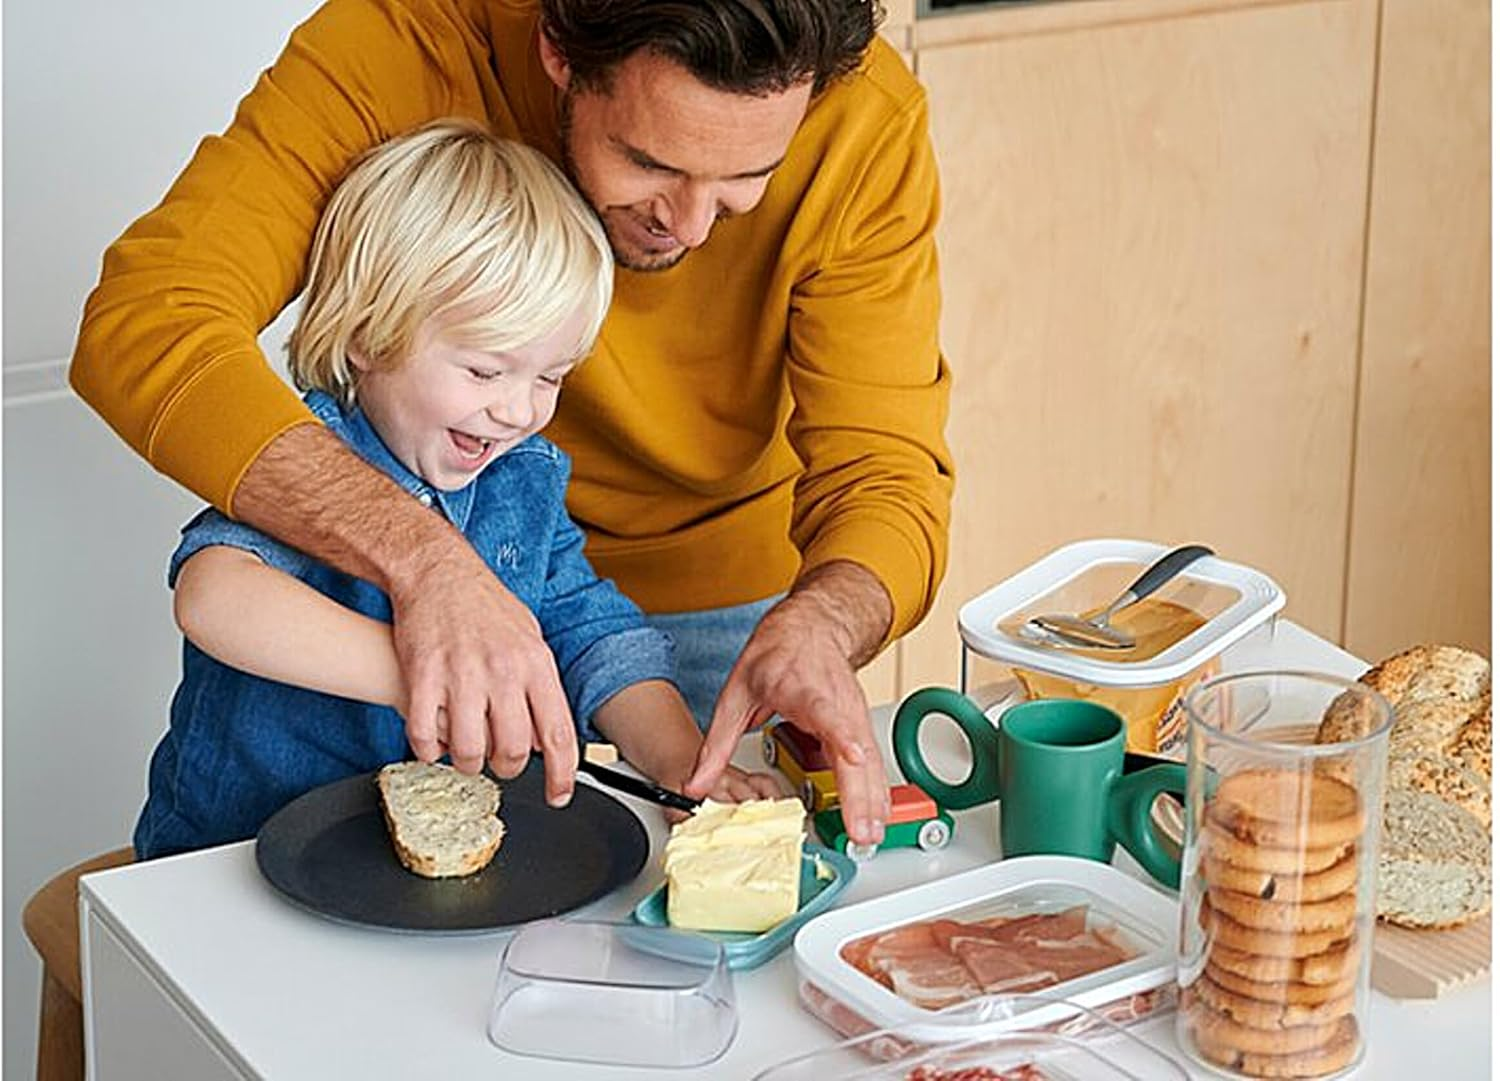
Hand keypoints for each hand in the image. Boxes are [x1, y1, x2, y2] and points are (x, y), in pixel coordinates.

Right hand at [232, 424, 579, 804]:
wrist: (437, 571)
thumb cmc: (484, 605)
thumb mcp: (529, 638)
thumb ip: (539, 686)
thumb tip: (547, 735)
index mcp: (535, 664)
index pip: (557, 734)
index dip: (560, 774)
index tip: (557, 795)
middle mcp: (502, 671)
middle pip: (512, 750)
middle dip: (506, 768)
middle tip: (498, 763)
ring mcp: (461, 674)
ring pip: (469, 751)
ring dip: (468, 763)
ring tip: (466, 752)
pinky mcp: (423, 675)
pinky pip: (425, 736)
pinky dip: (429, 751)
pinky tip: (433, 744)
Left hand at [686, 567, 892, 845]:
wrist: (808, 628)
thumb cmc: (778, 653)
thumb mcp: (736, 693)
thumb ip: (715, 744)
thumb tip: (695, 783)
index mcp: (807, 692)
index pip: (830, 716)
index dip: (843, 737)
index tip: (851, 754)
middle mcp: (837, 706)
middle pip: (856, 753)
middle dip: (861, 794)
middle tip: (860, 832)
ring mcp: (852, 718)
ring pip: (868, 763)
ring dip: (873, 801)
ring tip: (869, 836)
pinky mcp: (858, 728)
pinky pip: (869, 764)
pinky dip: (875, 791)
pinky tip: (876, 818)